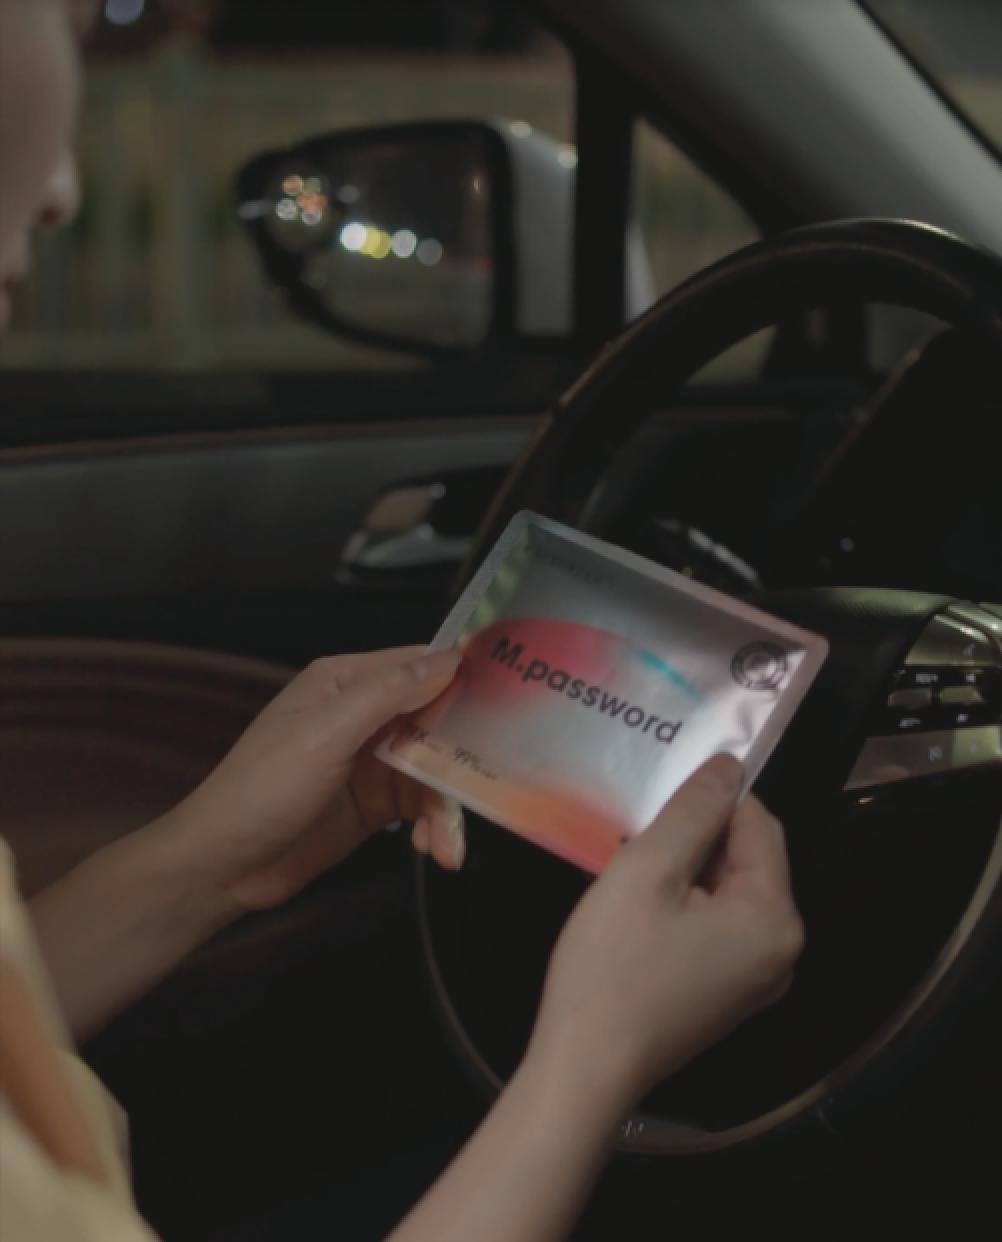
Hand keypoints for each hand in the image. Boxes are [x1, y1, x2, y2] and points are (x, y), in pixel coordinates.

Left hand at [168, 646, 465, 911]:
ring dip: (449, 807)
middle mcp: (363, 715)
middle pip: (438, 722)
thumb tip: (449, 659)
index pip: (420, 665)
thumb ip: (387, 694)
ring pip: (436, 770)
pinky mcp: (375, 804)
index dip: (465, 681)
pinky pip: (423, 805)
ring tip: (447, 847)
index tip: (512, 703)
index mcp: (346, 682)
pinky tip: (434, 851)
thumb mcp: (325, 734)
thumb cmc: (263, 789)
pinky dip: (435, 827)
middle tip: (490, 790)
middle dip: (464, 758)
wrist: (223, 866)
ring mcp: (371, 761)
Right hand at [527, 755, 803, 1112]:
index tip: (655, 799)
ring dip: (682, 870)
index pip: (759, 824)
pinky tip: (637, 909)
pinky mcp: (725, 996)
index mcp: (775, 919)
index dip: (708, 802)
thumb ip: (693, 813)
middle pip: (747, 859)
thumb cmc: (613, 967)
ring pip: (726, 892)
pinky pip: (714, 927)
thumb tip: (730, 763)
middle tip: (635, 835)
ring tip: (630, 867)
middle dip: (694, 838)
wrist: (584, 1069)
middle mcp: (781, 951)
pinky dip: (681, 906)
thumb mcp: (648, 872)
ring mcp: (755, 980)